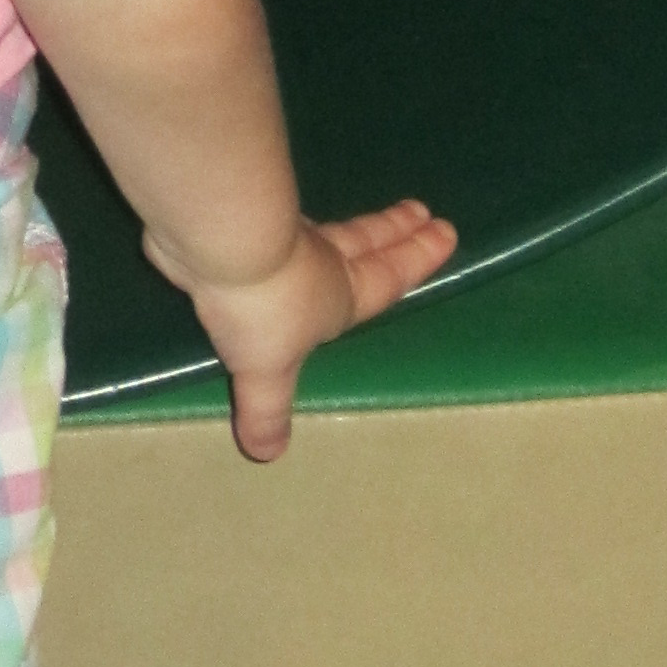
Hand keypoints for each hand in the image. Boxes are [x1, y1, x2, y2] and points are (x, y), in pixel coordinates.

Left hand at [142, 199, 456, 461]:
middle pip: (367, 245)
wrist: (224, 241)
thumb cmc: (264, 307)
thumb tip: (267, 452)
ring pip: (331, 231)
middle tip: (421, 213)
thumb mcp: (266, 371)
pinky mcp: (246, 222)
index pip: (387, 278)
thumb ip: (267, 409)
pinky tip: (285, 224)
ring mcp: (285, 237)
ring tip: (376, 218)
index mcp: (341, 296)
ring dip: (358, 226)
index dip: (416, 259)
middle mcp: (319, 262)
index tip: (443, 232)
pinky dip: (292, 226)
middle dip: (395, 234)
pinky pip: (282, 226)